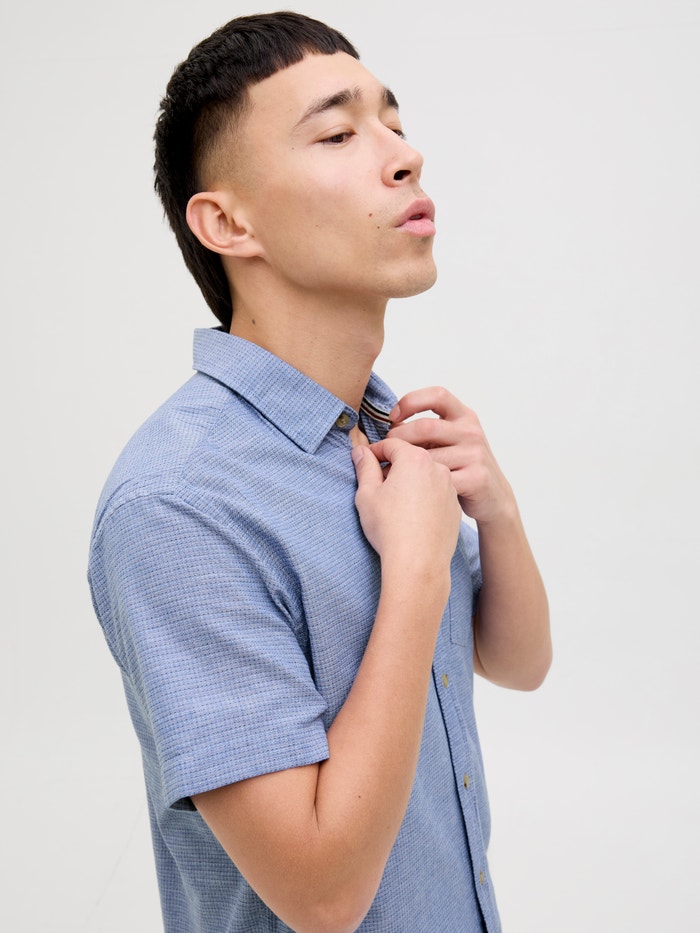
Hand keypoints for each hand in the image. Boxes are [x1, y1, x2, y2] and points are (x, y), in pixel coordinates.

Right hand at [351, 437, 461, 568]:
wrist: (419, 563)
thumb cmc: (390, 528)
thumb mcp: (367, 494)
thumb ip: (365, 467)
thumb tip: (361, 452)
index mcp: (415, 459)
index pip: (391, 444)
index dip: (375, 451)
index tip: (365, 462)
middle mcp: (437, 468)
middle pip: (410, 457)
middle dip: (394, 466)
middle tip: (377, 484)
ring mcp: (449, 487)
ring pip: (425, 475)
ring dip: (410, 481)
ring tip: (395, 502)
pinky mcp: (455, 506)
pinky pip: (436, 493)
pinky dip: (424, 497)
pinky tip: (412, 515)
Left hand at [386, 387, 514, 524]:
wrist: (494, 497)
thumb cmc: (463, 466)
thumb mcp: (451, 439)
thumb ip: (428, 430)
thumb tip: (390, 425)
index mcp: (464, 415)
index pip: (437, 395)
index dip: (411, 401)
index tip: (392, 417)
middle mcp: (471, 431)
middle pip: (426, 427)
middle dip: (399, 438)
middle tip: (385, 450)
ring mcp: (475, 454)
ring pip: (429, 457)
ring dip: (403, 465)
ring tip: (388, 470)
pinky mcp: (477, 478)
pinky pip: (439, 479)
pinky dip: (418, 484)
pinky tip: (408, 488)